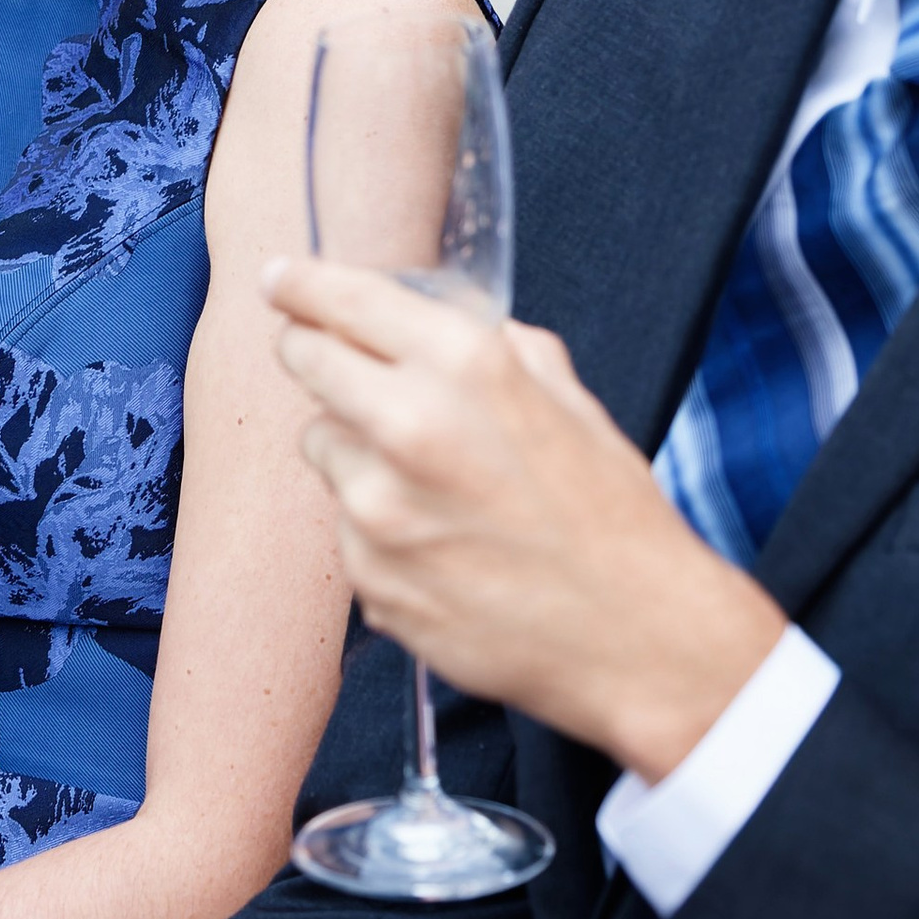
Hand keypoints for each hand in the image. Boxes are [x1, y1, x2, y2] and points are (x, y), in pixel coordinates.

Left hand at [264, 260, 783, 780]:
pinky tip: (443, 547)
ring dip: (356, 453)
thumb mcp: (569, 402)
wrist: (638, 636)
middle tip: (336, 366)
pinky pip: (346, 530)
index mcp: (465, 366)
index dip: (302, 284)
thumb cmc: (613, 517)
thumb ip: (499, 349)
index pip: (343, 300)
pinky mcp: (368, 578)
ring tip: (434, 487)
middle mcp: (409, 427)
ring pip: (323, 449)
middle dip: (316, 355)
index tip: (280, 281)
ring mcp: (379, 510)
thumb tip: (448, 322)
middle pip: (305, 362)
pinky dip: (377, 530)